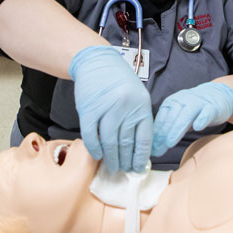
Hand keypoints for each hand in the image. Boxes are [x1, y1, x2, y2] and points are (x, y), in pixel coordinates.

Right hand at [69, 45, 151, 172]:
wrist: (97, 62)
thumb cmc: (119, 81)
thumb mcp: (138, 96)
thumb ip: (139, 119)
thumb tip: (140, 149)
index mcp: (141, 105)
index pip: (144, 138)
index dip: (140, 156)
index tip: (138, 167)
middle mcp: (125, 107)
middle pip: (126, 143)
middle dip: (125, 161)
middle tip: (124, 171)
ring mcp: (106, 108)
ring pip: (110, 142)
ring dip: (111, 158)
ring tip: (112, 167)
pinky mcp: (89, 109)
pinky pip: (92, 135)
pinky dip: (95, 148)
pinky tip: (98, 155)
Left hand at [152, 82, 232, 156]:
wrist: (217, 95)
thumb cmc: (195, 109)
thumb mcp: (179, 117)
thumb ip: (168, 129)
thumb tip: (155, 148)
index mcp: (172, 102)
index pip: (161, 118)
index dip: (155, 134)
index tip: (150, 149)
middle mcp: (183, 100)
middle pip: (171, 118)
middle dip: (162, 135)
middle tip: (157, 150)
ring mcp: (198, 103)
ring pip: (186, 115)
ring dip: (177, 129)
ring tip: (170, 142)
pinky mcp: (212, 107)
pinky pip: (206, 112)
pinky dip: (202, 119)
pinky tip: (198, 127)